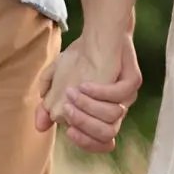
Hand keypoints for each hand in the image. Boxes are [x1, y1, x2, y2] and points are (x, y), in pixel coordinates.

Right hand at [35, 32, 140, 153]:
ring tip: (72, 92)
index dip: (85, 142)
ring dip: (89, 107)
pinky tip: (84, 84)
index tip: (68, 131)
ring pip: (113, 116)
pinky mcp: (133, 80)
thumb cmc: (80, 58)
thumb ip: (48, 103)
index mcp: (102, 115)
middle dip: (84, 125)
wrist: (99, 31)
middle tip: (67, 109)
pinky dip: (100, 92)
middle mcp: (116, 109)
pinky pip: (120, 94)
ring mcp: (127, 96)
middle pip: (107, 134)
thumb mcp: (57, 79)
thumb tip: (40, 126)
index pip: (100, 142)